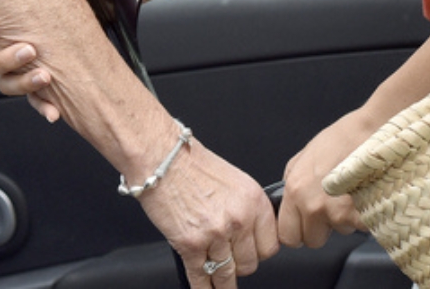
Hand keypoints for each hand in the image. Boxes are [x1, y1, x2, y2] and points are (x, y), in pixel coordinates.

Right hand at [0, 0, 86, 121]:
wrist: (67, 44)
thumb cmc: (45, 9)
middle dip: (4, 57)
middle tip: (27, 49)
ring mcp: (12, 73)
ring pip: (5, 83)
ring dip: (23, 82)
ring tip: (44, 75)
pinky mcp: (30, 89)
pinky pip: (31, 102)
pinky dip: (42, 107)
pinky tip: (53, 111)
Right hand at [140, 138, 278, 286]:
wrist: (159, 154)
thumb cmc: (190, 161)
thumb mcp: (232, 179)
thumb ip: (244, 207)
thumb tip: (247, 233)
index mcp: (253, 200)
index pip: (270, 245)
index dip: (259, 250)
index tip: (252, 252)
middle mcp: (238, 219)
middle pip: (249, 264)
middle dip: (239, 264)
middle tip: (230, 259)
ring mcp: (215, 234)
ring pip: (227, 274)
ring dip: (223, 281)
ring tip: (221, 284)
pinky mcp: (191, 245)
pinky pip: (201, 278)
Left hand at [277, 109, 371, 247]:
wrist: (371, 132)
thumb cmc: (341, 138)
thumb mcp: (304, 155)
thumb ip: (292, 180)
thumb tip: (287, 201)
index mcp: (295, 190)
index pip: (287, 235)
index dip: (297, 231)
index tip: (304, 225)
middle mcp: (313, 206)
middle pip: (312, 240)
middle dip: (322, 228)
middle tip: (331, 206)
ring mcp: (338, 214)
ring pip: (339, 233)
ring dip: (344, 220)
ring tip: (350, 193)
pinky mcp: (361, 219)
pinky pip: (359, 230)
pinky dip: (363, 218)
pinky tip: (364, 197)